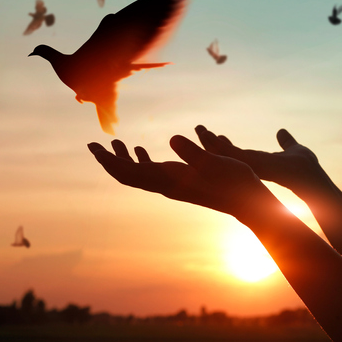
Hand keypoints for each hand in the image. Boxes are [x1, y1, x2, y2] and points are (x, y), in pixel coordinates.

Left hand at [87, 135, 277, 218]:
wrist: (249, 203)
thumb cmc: (235, 183)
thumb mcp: (217, 163)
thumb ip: (194, 152)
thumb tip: (172, 138)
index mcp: (168, 180)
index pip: (129, 172)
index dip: (109, 160)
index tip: (93, 147)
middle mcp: (165, 184)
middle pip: (127, 175)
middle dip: (108, 160)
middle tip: (92, 145)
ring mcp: (172, 184)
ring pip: (138, 173)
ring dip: (122, 159)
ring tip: (112, 143)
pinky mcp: (181, 182)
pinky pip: (152, 172)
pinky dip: (140, 160)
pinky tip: (140, 150)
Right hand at [194, 125, 328, 195]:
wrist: (313, 181)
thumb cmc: (308, 170)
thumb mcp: (294, 150)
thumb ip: (286, 142)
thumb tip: (281, 132)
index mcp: (259, 163)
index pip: (237, 153)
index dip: (224, 145)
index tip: (215, 134)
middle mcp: (253, 167)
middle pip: (227, 154)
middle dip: (211, 142)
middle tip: (199, 128)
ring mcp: (253, 167)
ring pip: (227, 154)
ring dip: (212, 143)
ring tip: (200, 130)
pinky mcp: (255, 165)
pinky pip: (234, 155)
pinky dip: (222, 147)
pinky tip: (213, 137)